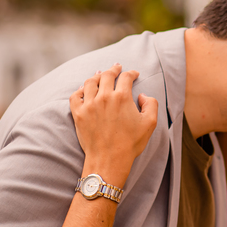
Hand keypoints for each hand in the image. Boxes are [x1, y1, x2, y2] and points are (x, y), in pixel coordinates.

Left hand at [70, 64, 157, 180]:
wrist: (109, 159)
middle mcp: (104, 97)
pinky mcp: (78, 114)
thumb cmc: (131, 143)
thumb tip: (142, 95)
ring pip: (90, 82)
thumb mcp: (150, 123)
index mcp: (122, 97)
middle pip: (107, 75)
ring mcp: (89, 105)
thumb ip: (151, 104)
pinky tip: (84, 89)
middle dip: (113, 69)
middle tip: (117, 67)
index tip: (134, 74)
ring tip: (100, 75)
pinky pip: (76, 95)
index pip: (125, 77)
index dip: (131, 73)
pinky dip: (80, 90)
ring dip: (97, 76)